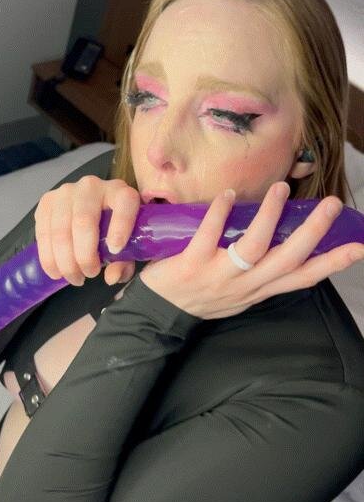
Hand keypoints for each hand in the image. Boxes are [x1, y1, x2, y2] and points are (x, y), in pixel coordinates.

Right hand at [34, 176, 139, 286]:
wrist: (93, 213)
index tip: (114, 250)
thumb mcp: (126, 245)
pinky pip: (43, 233)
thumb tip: (111, 277)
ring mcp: (66, 192)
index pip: (123, 203)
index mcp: (120, 192)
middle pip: (83, 222)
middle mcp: (92, 186)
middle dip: (85, 256)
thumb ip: (124, 262)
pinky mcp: (47, 201)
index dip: (120, 227)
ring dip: (65, 261)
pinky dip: (48, 258)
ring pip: (60, 231)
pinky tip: (56, 271)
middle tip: (90, 274)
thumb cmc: (112, 230)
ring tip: (74, 277)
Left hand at [139, 182, 363, 318]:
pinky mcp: (192, 265)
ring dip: (270, 216)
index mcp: (259, 289)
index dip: (332, 263)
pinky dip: (220, 213)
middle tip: (331, 204)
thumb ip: (262, 271)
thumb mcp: (240, 293)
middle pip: (288, 259)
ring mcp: (219, 276)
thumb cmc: (202, 296)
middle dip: (313, 232)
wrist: (158, 313)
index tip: (358, 247)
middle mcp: (245, 285)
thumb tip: (285, 238)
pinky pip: (210, 236)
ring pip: (254, 246)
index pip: (302, 278)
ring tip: (281, 188)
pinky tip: (230, 194)